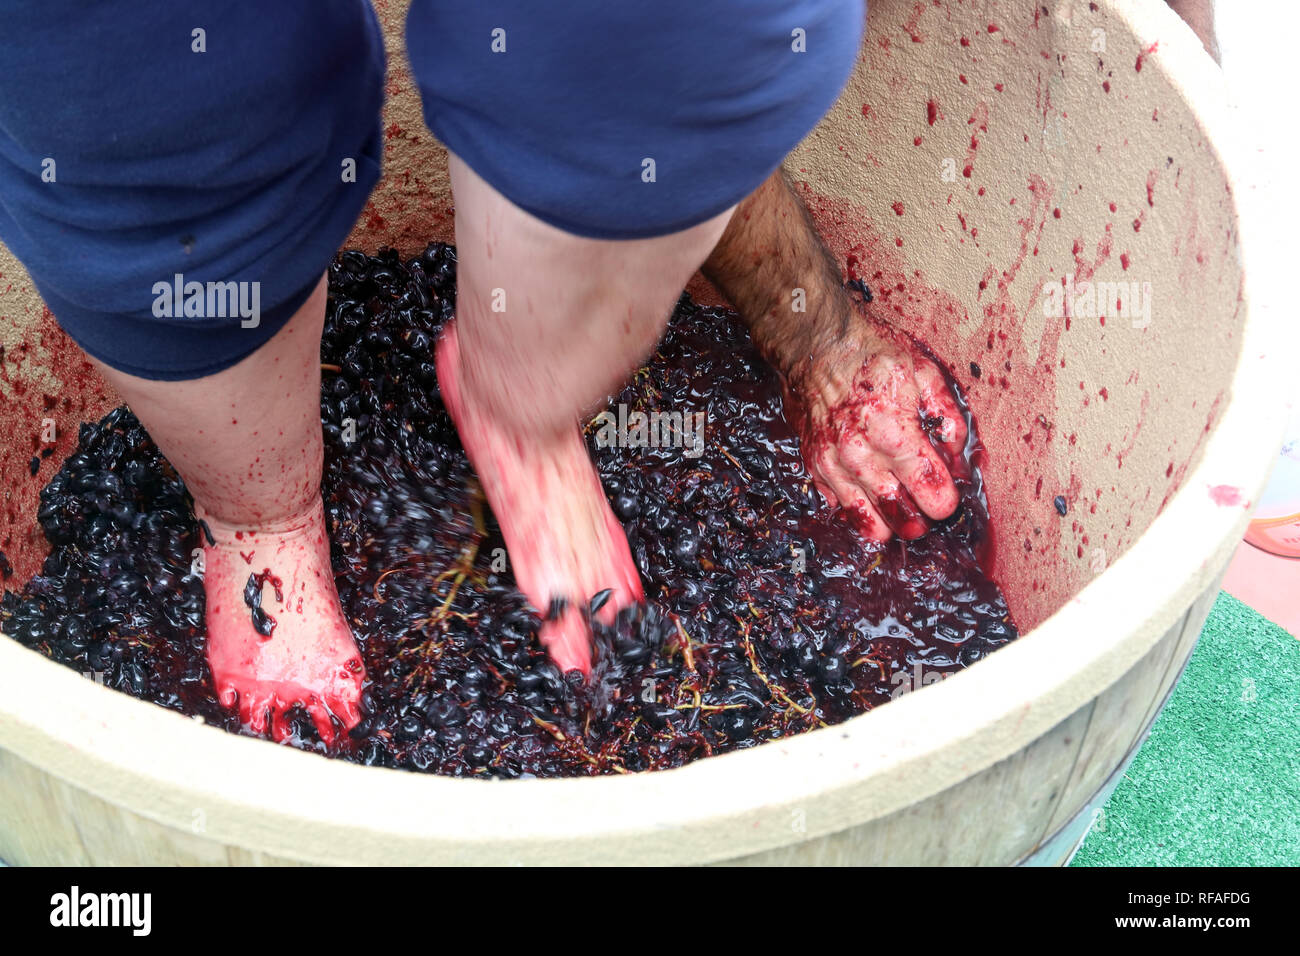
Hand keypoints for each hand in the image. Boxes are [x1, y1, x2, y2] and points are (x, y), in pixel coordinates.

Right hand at [783, 314, 968, 541]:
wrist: (816, 347)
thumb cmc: (872, 356)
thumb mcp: (924, 373)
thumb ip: (947, 416)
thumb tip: (957, 454)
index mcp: (894, 433)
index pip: (930, 491)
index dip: (945, 502)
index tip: (948, 498)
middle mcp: (861, 456)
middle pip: (900, 516)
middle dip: (921, 521)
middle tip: (928, 513)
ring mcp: (834, 465)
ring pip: (867, 521)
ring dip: (889, 525)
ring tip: (901, 516)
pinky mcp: (815, 467)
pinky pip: (839, 506)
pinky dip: (858, 509)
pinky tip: (871, 498)